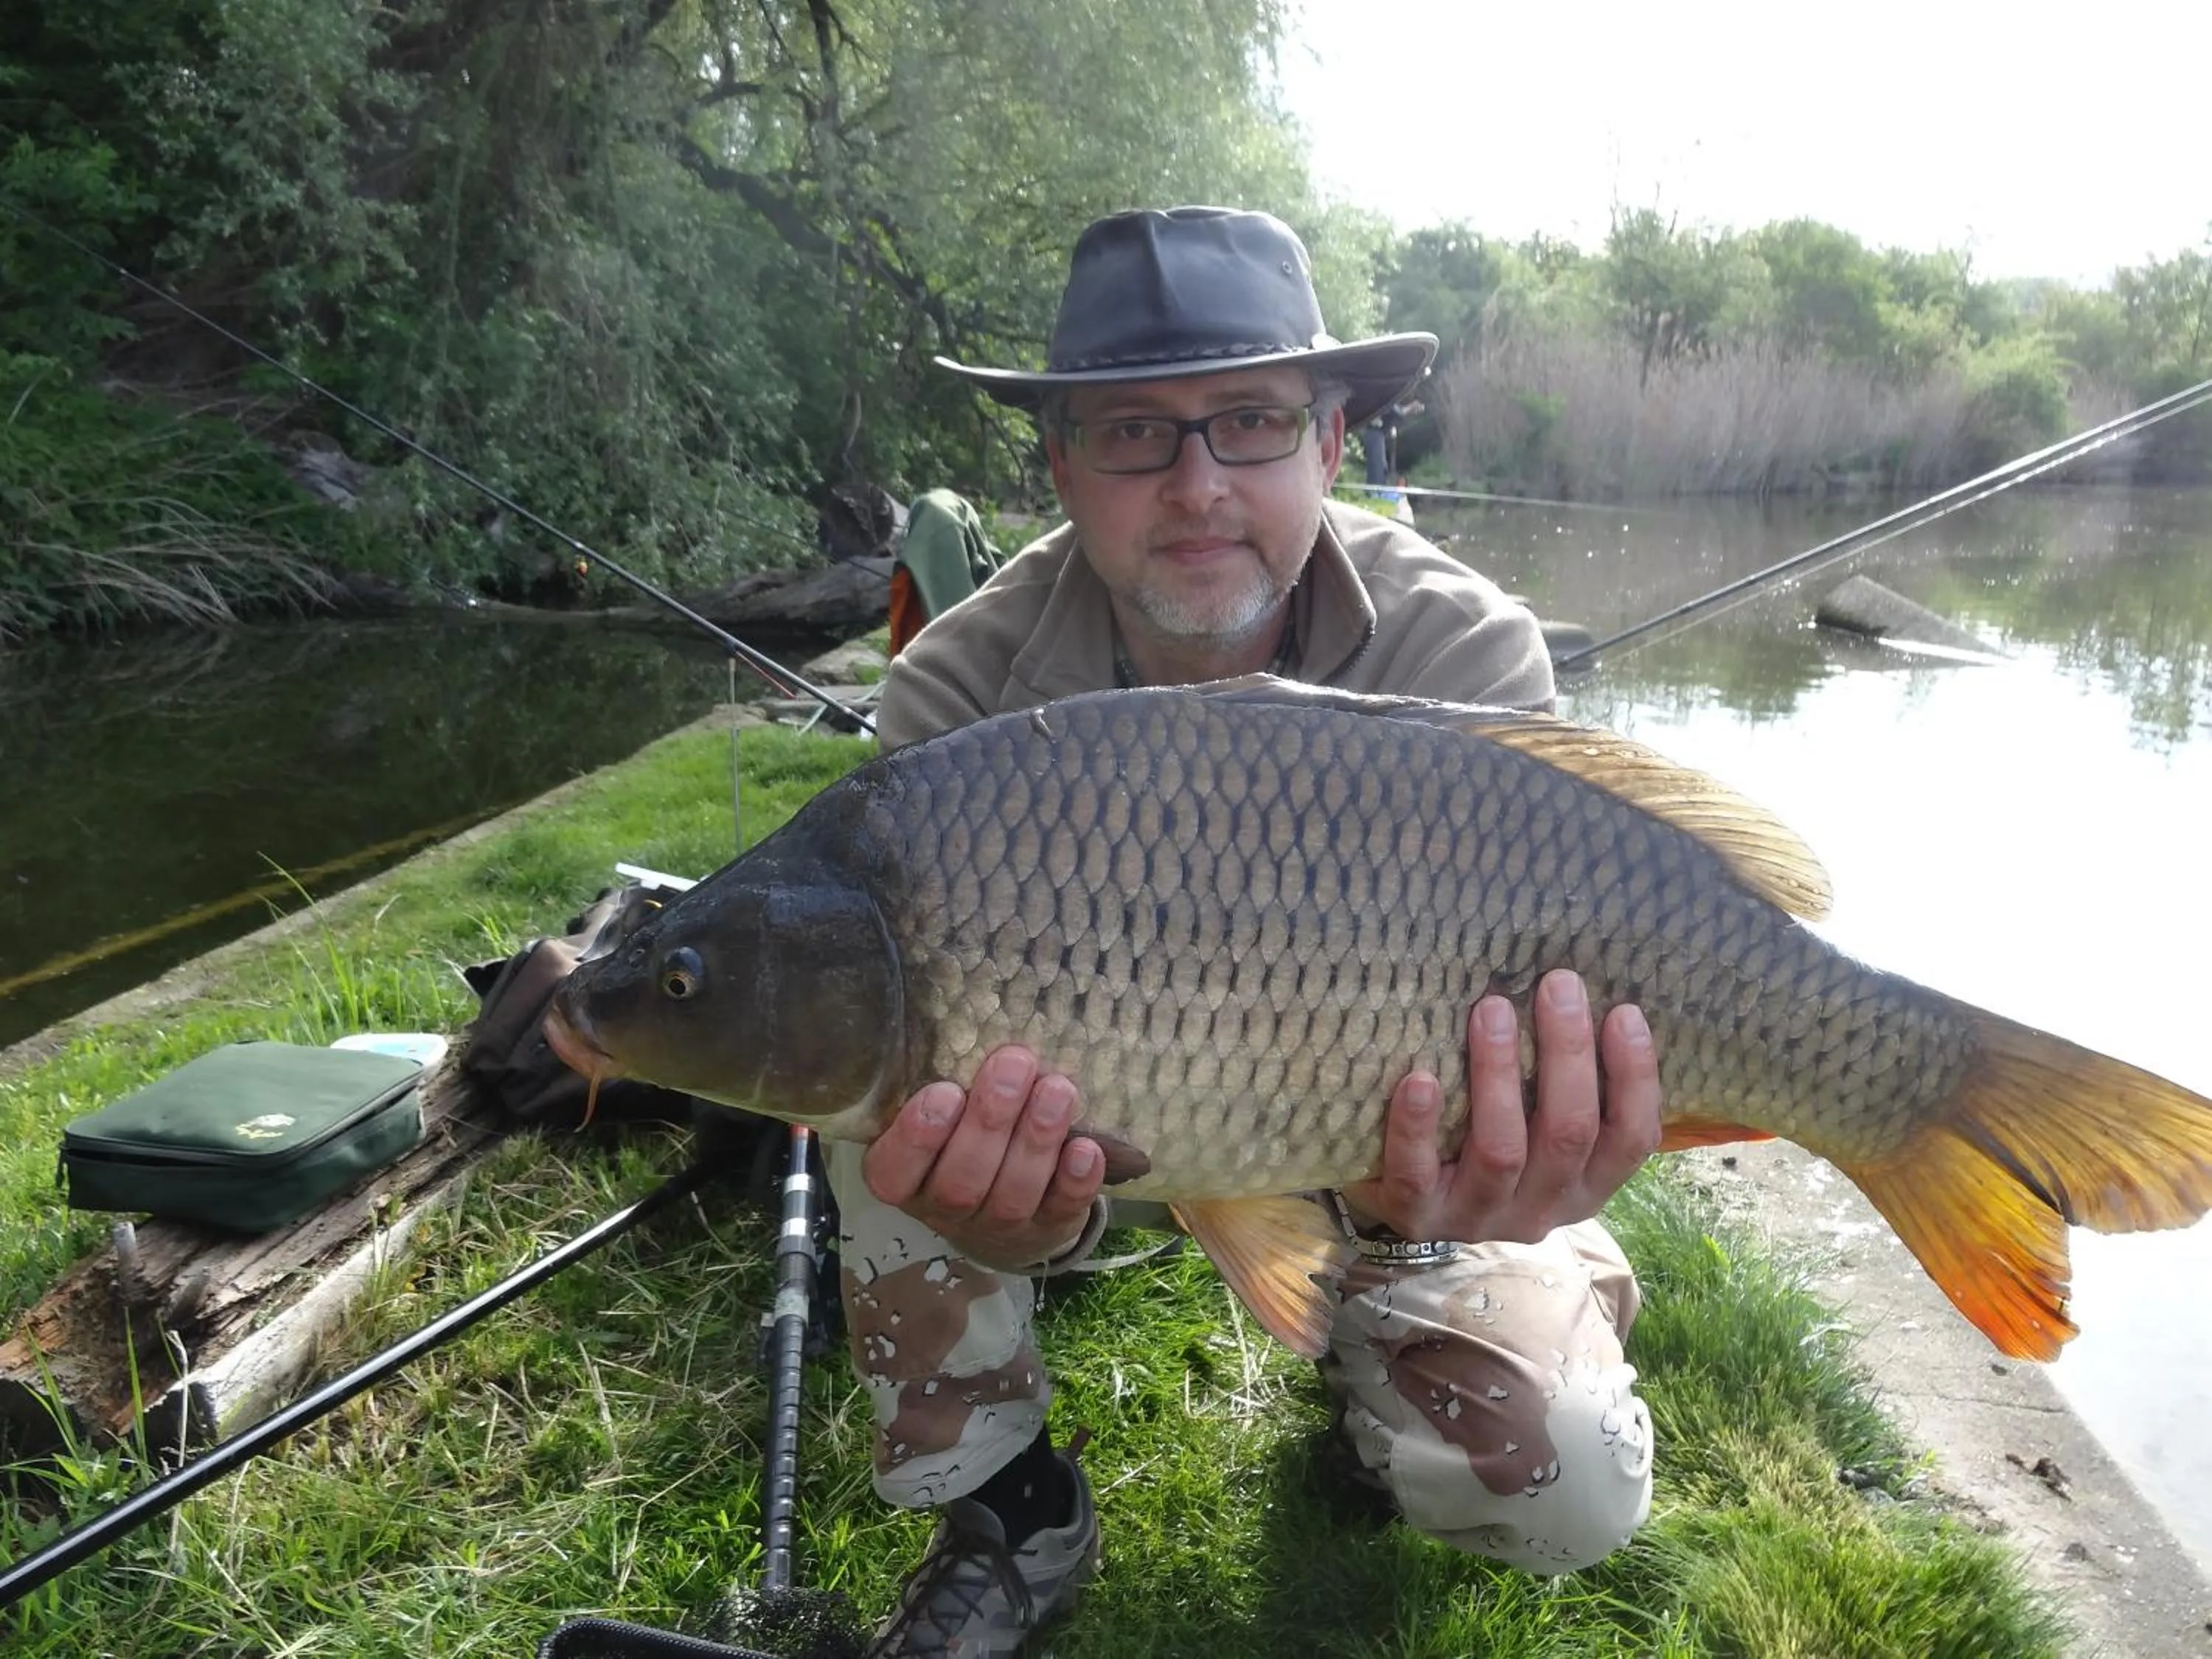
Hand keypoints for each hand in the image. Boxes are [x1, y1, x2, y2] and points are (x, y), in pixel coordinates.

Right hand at [861, 1045, 1105, 1271]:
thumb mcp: (940, 1111)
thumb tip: (973, 1009)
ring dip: (1036, 1139)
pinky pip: (1061, 1210)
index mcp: (906, 1177)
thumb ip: (945, 1078)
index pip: (893, 1171)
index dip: (916, 1137)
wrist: (1005, 1212)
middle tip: (1014, 1065)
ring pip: (1012, 1194)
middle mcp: (946, 1207)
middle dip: (990, 1120)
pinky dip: (1074, 1180)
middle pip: (961, 1181)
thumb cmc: (961, 1136)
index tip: (944, 1091)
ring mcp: (998, 1224)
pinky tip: (1087, 1147)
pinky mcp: (1048, 1227)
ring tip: (1058, 1090)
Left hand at [1342, 969, 1661, 1245]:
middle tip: (1557, 985)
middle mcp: (1540, 1209)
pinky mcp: (1418, 1215)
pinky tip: (1420, 1080)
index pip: (1630, 1139)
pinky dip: (1418, 1126)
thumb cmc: (1482, 1141)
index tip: (1624, 1011)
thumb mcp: (1536, 1127)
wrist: (1405, 1205)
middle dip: (1567, 1054)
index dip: (1634, 1078)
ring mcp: (1477, 1217)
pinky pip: (1417, 1175)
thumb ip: (1560, 1084)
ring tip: (1491, 1010)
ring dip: (1499, 1075)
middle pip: (1568, 1135)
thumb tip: (1577, 994)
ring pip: (1501, 1151)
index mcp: (1583, 1186)